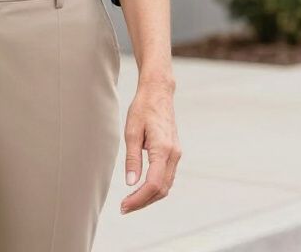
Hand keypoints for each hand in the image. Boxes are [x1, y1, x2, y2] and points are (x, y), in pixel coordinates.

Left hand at [120, 82, 180, 213]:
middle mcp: (173, 154)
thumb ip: (132, 158)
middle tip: (124, 207)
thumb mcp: (132, 131)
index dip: (139, 199)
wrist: (159, 92)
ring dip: (149, 197)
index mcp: (163, 149)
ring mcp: (176, 154)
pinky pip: (167, 176)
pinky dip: (155, 187)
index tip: (124, 206)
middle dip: (143, 202)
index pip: (153, 184)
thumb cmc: (143, 107)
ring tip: (130, 201)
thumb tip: (130, 183)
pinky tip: (141, 188)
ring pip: (166, 185)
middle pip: (162, 189)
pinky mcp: (174, 152)